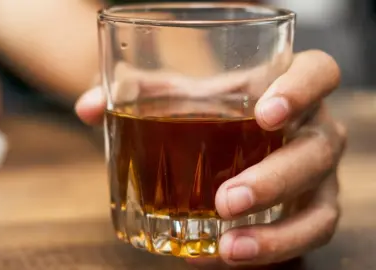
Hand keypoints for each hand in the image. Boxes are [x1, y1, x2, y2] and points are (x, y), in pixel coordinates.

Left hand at [75, 50, 346, 266]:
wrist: (223, 132)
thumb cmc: (207, 107)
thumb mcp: (179, 95)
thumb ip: (138, 94)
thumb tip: (88, 108)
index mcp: (287, 87)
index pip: (317, 74)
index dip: (300, 91)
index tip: (263, 115)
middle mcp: (312, 130)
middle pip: (317, 150)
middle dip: (275, 179)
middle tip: (225, 201)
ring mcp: (315, 175)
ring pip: (320, 207)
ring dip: (278, 233)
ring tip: (227, 248)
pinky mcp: (308, 210)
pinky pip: (302, 236)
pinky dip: (269, 251)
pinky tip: (221, 255)